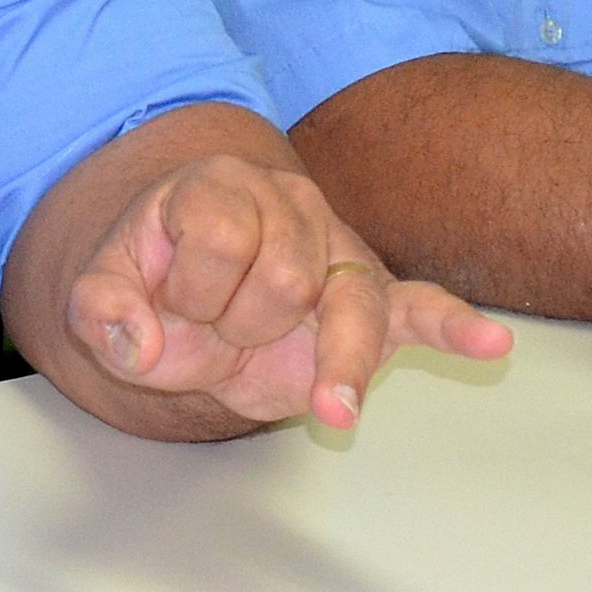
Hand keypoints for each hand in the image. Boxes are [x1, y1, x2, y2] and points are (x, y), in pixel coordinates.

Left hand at [60, 152, 507, 430]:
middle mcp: (287, 205)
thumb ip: (101, 311)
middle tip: (215, 329)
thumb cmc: (151, 287)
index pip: (221, 235)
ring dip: (334, 359)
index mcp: (218, 186)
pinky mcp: (373, 300)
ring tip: (332, 406)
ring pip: (353, 303)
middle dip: (240, 325)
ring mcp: (338, 251)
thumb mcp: (102, 292)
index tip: (172, 304)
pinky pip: (422, 308)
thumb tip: (140, 346)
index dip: (190, 287)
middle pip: (284, 276)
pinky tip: (490, 343)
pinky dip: (454, 328)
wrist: (185, 302)